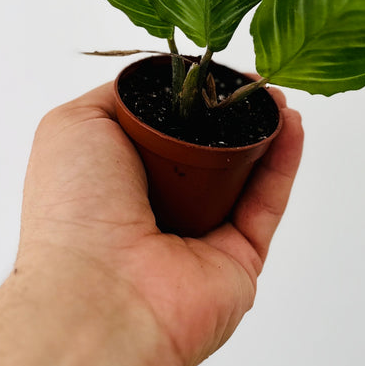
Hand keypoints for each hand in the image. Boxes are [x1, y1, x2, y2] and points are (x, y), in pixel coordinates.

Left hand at [16, 79, 303, 365]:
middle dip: (230, 115)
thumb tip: (155, 85)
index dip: (187, 100)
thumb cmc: (74, 211)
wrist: (102, 292)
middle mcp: (156, 211)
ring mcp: (200, 237)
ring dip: (264, 133)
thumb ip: (116, 98)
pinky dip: (283, 163)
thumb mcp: (73, 126)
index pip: (160, 133)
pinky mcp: (240, 259)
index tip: (210, 74)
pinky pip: (267, 204)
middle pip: (207, 152)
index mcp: (113, 183)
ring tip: (277, 97)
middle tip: (250, 83)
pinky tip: (291, 126)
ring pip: (244, 176)